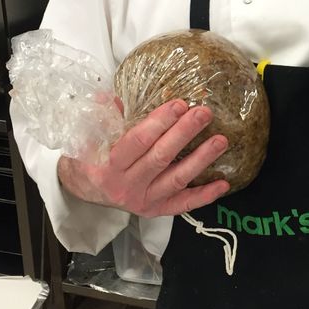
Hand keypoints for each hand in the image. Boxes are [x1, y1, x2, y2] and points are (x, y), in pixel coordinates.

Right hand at [57, 99, 229, 215]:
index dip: (159, 122)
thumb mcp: (88, 137)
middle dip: (184, 133)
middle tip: (203, 114)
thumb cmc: (89, 158)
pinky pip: (183, 204)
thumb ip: (104, 117)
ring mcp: (143, 200)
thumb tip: (113, 97)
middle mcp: (127, 186)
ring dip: (201, 160)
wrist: (85, 191)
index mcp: (109, 166)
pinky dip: (204, 195)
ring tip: (221, 140)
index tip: (179, 104)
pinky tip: (223, 183)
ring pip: (176, 180)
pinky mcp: (156, 211)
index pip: (137, 141)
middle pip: (160, 158)